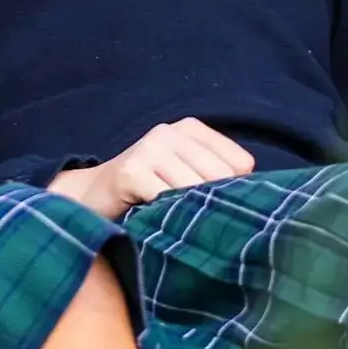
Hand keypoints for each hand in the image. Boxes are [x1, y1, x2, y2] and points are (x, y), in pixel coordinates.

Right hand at [47, 118, 253, 219]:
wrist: (89, 198)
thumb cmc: (145, 192)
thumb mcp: (183, 175)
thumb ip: (216, 178)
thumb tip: (258, 199)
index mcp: (191, 129)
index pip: (240, 163)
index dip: (233, 191)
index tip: (214, 205)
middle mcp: (170, 131)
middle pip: (221, 177)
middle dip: (212, 204)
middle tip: (194, 220)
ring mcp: (149, 148)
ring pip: (195, 190)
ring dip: (187, 214)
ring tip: (173, 220)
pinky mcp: (131, 170)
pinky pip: (166, 199)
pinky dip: (165, 216)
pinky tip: (154, 218)